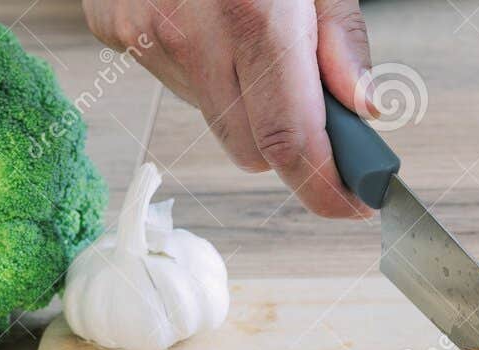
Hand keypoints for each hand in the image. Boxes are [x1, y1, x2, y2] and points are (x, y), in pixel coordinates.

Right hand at [83, 0, 373, 217]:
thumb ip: (342, 39)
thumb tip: (366, 110)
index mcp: (253, 16)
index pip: (290, 144)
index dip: (326, 188)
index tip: (355, 202)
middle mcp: (189, 34)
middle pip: (251, 153)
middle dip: (288, 144)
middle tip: (313, 108)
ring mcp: (141, 37)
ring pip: (212, 120)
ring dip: (241, 101)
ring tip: (246, 34)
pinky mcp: (111, 32)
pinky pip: (169, 84)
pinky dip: (197, 70)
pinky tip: (203, 21)